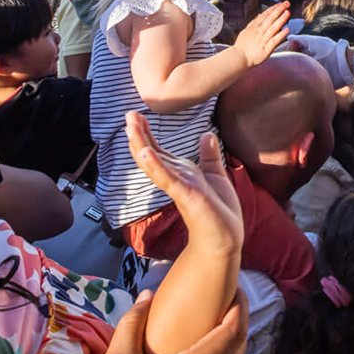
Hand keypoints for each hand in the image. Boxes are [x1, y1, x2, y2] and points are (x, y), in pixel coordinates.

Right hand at [126, 121, 242, 257]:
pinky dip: (156, 166)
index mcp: (180, 173)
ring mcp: (179, 187)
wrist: (225, 238)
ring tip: (130, 128)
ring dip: (141, 146)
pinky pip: (168, 179)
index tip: (136, 115)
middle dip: (139, 135)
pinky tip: (146, 154)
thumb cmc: (219, 211)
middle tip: (128, 115)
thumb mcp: (215, 176)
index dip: (146, 133)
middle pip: (151, 154)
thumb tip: (206, 134)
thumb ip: (209, 157)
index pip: (158, 150)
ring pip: (155, 164)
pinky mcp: (186, 196)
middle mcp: (175, 179)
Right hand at [233, 0, 291, 66]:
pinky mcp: (266, 49)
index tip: (280, 3)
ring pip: (273, 28)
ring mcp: (263, 40)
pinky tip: (287, 30)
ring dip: (281, 19)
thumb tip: (261, 14)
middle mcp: (259, 32)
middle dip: (279, 10)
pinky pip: (274, 41)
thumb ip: (254, 22)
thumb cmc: (241, 47)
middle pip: (270, 19)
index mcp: (254, 27)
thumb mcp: (246, 31)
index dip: (273, 8)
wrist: (238, 58)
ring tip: (287, 13)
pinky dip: (280, 35)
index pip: (265, 15)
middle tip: (286, 4)